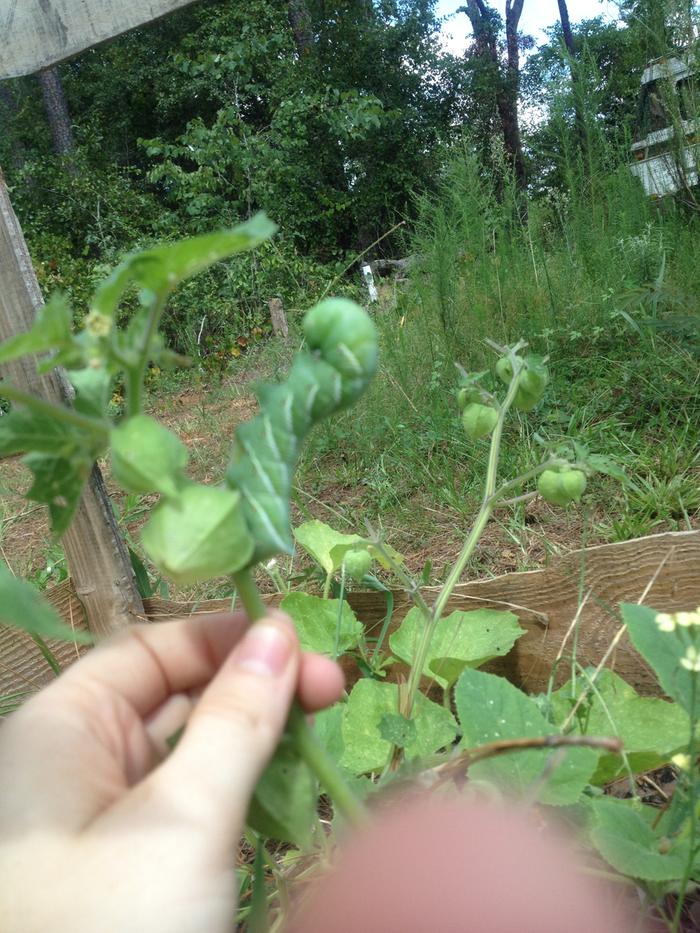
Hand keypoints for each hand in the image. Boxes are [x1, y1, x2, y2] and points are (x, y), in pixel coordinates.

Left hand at [0, 612, 343, 932]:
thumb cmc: (115, 928)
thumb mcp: (183, 818)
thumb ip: (235, 717)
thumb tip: (281, 631)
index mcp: (59, 732)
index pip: (149, 649)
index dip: (223, 636)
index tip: (301, 642)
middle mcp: (77, 765)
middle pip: (175, 694)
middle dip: (254, 687)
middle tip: (334, 689)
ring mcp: (106, 820)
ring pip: (191, 750)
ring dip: (258, 738)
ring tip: (323, 735)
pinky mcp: (137, 867)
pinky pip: (195, 803)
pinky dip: (245, 790)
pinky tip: (291, 789)